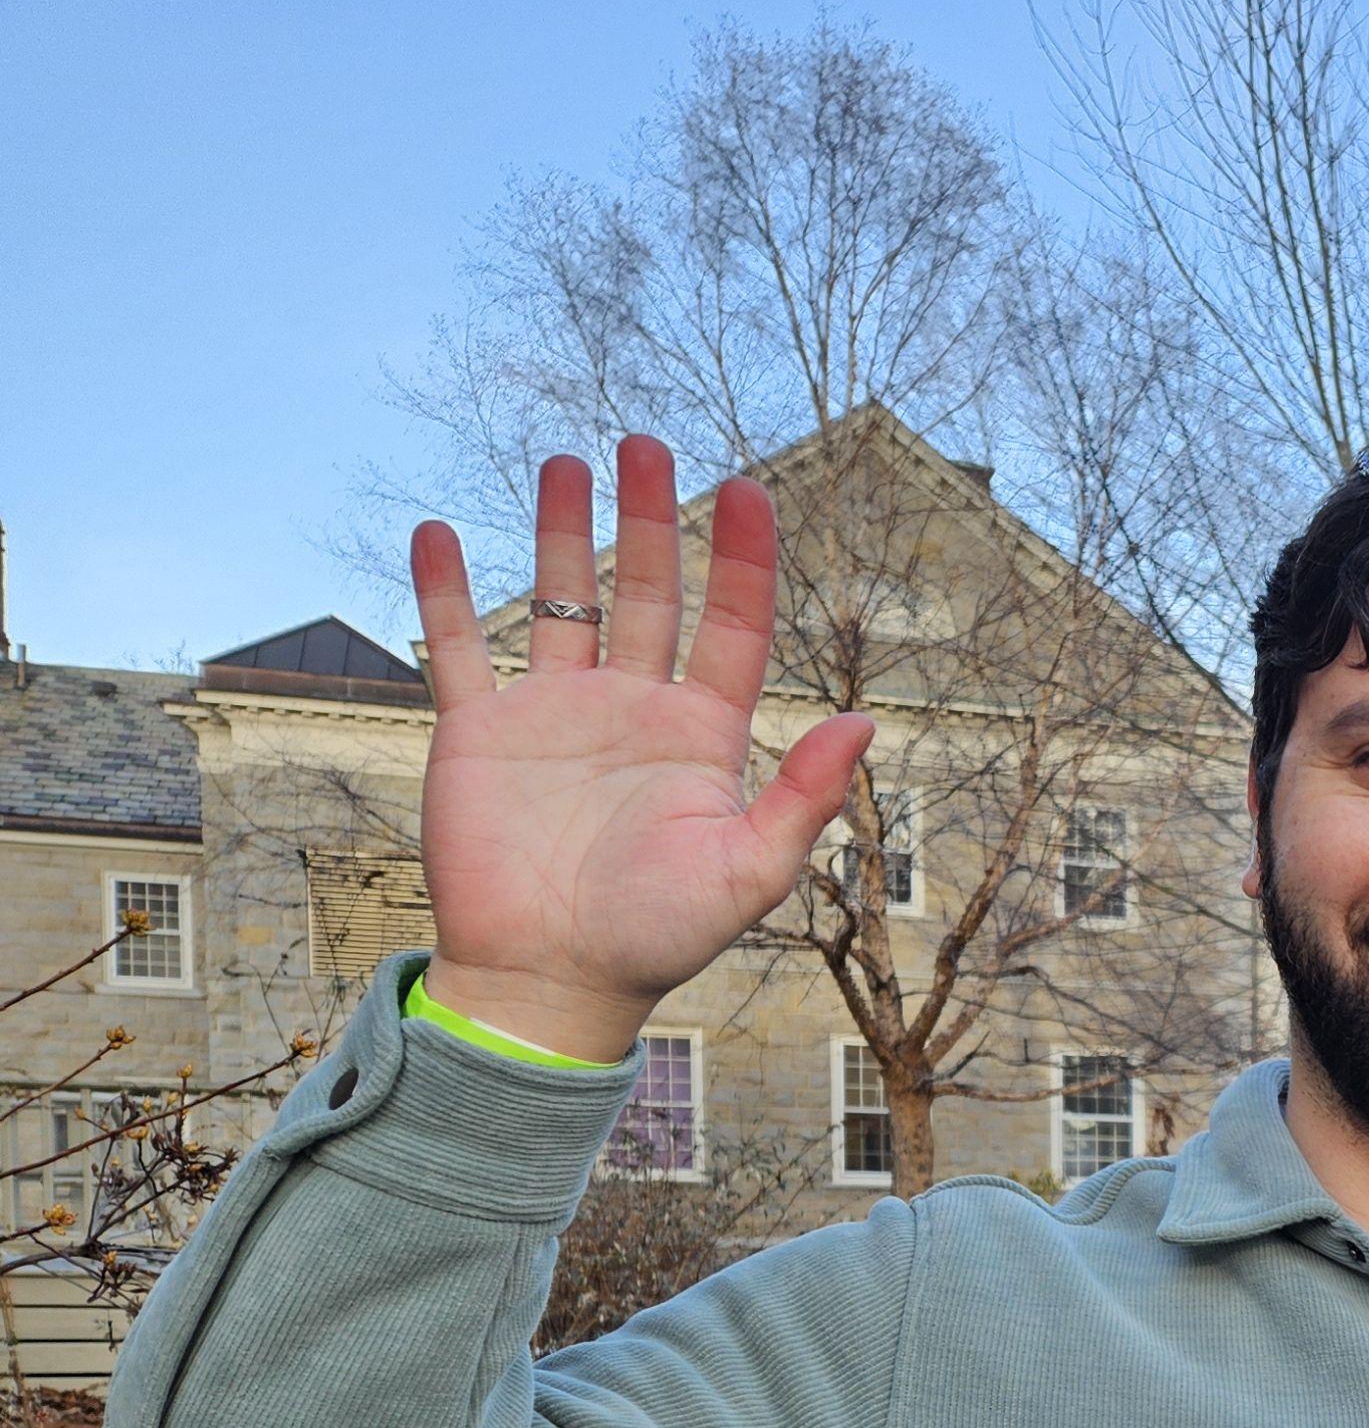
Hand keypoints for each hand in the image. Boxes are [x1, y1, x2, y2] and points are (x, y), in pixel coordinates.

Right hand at [408, 437, 871, 1062]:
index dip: (741, 559)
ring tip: (568, 460)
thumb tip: (867, 722)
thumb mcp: (749, 871)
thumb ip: (804, 796)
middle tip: (646, 443)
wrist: (549, 984)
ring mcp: (554, 716)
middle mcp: (631, 712)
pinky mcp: (479, 734)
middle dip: (650, 518)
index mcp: (701, 737)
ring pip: (561, 600)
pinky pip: (459, 649)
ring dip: (564, 533)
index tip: (746, 490)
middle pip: (646, 592)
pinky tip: (442, 533)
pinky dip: (446, 593)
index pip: (731, 627)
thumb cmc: (656, 939)